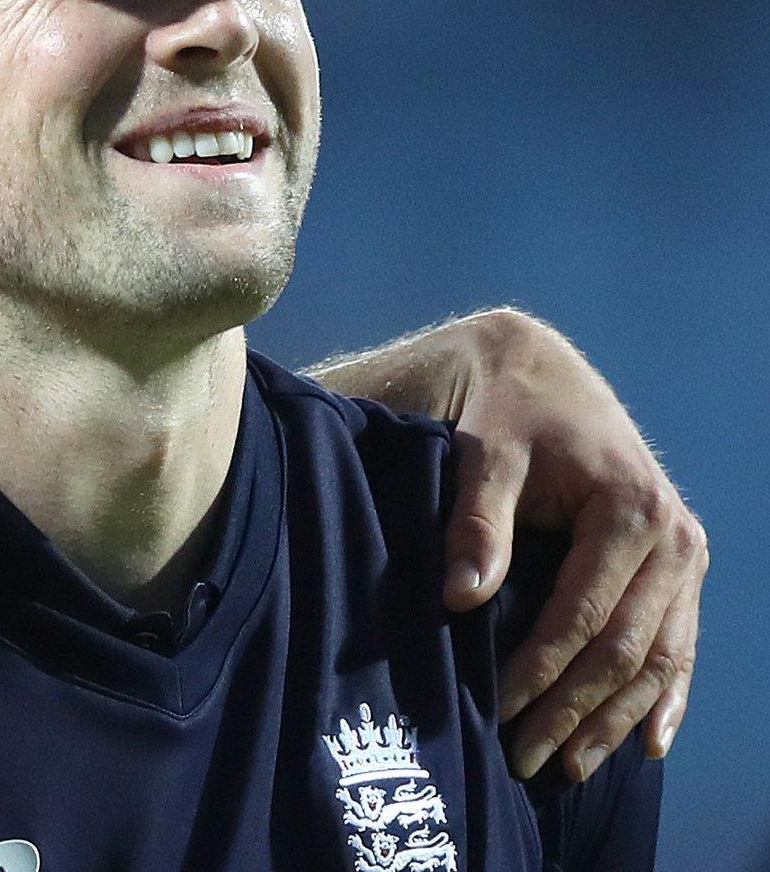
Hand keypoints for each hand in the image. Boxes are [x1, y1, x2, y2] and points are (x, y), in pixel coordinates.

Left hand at [432, 311, 706, 781]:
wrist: (546, 378)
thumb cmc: (508, 416)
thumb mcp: (483, 455)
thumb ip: (475, 523)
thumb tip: (459, 598)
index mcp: (631, 511)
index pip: (582, 614)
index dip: (540, 670)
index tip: (496, 712)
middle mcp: (675, 538)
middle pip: (626, 648)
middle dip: (575, 711)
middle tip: (525, 760)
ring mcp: (687, 557)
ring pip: (659, 657)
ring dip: (617, 719)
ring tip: (569, 767)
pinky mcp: (683, 568)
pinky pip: (681, 644)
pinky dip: (666, 697)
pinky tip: (648, 744)